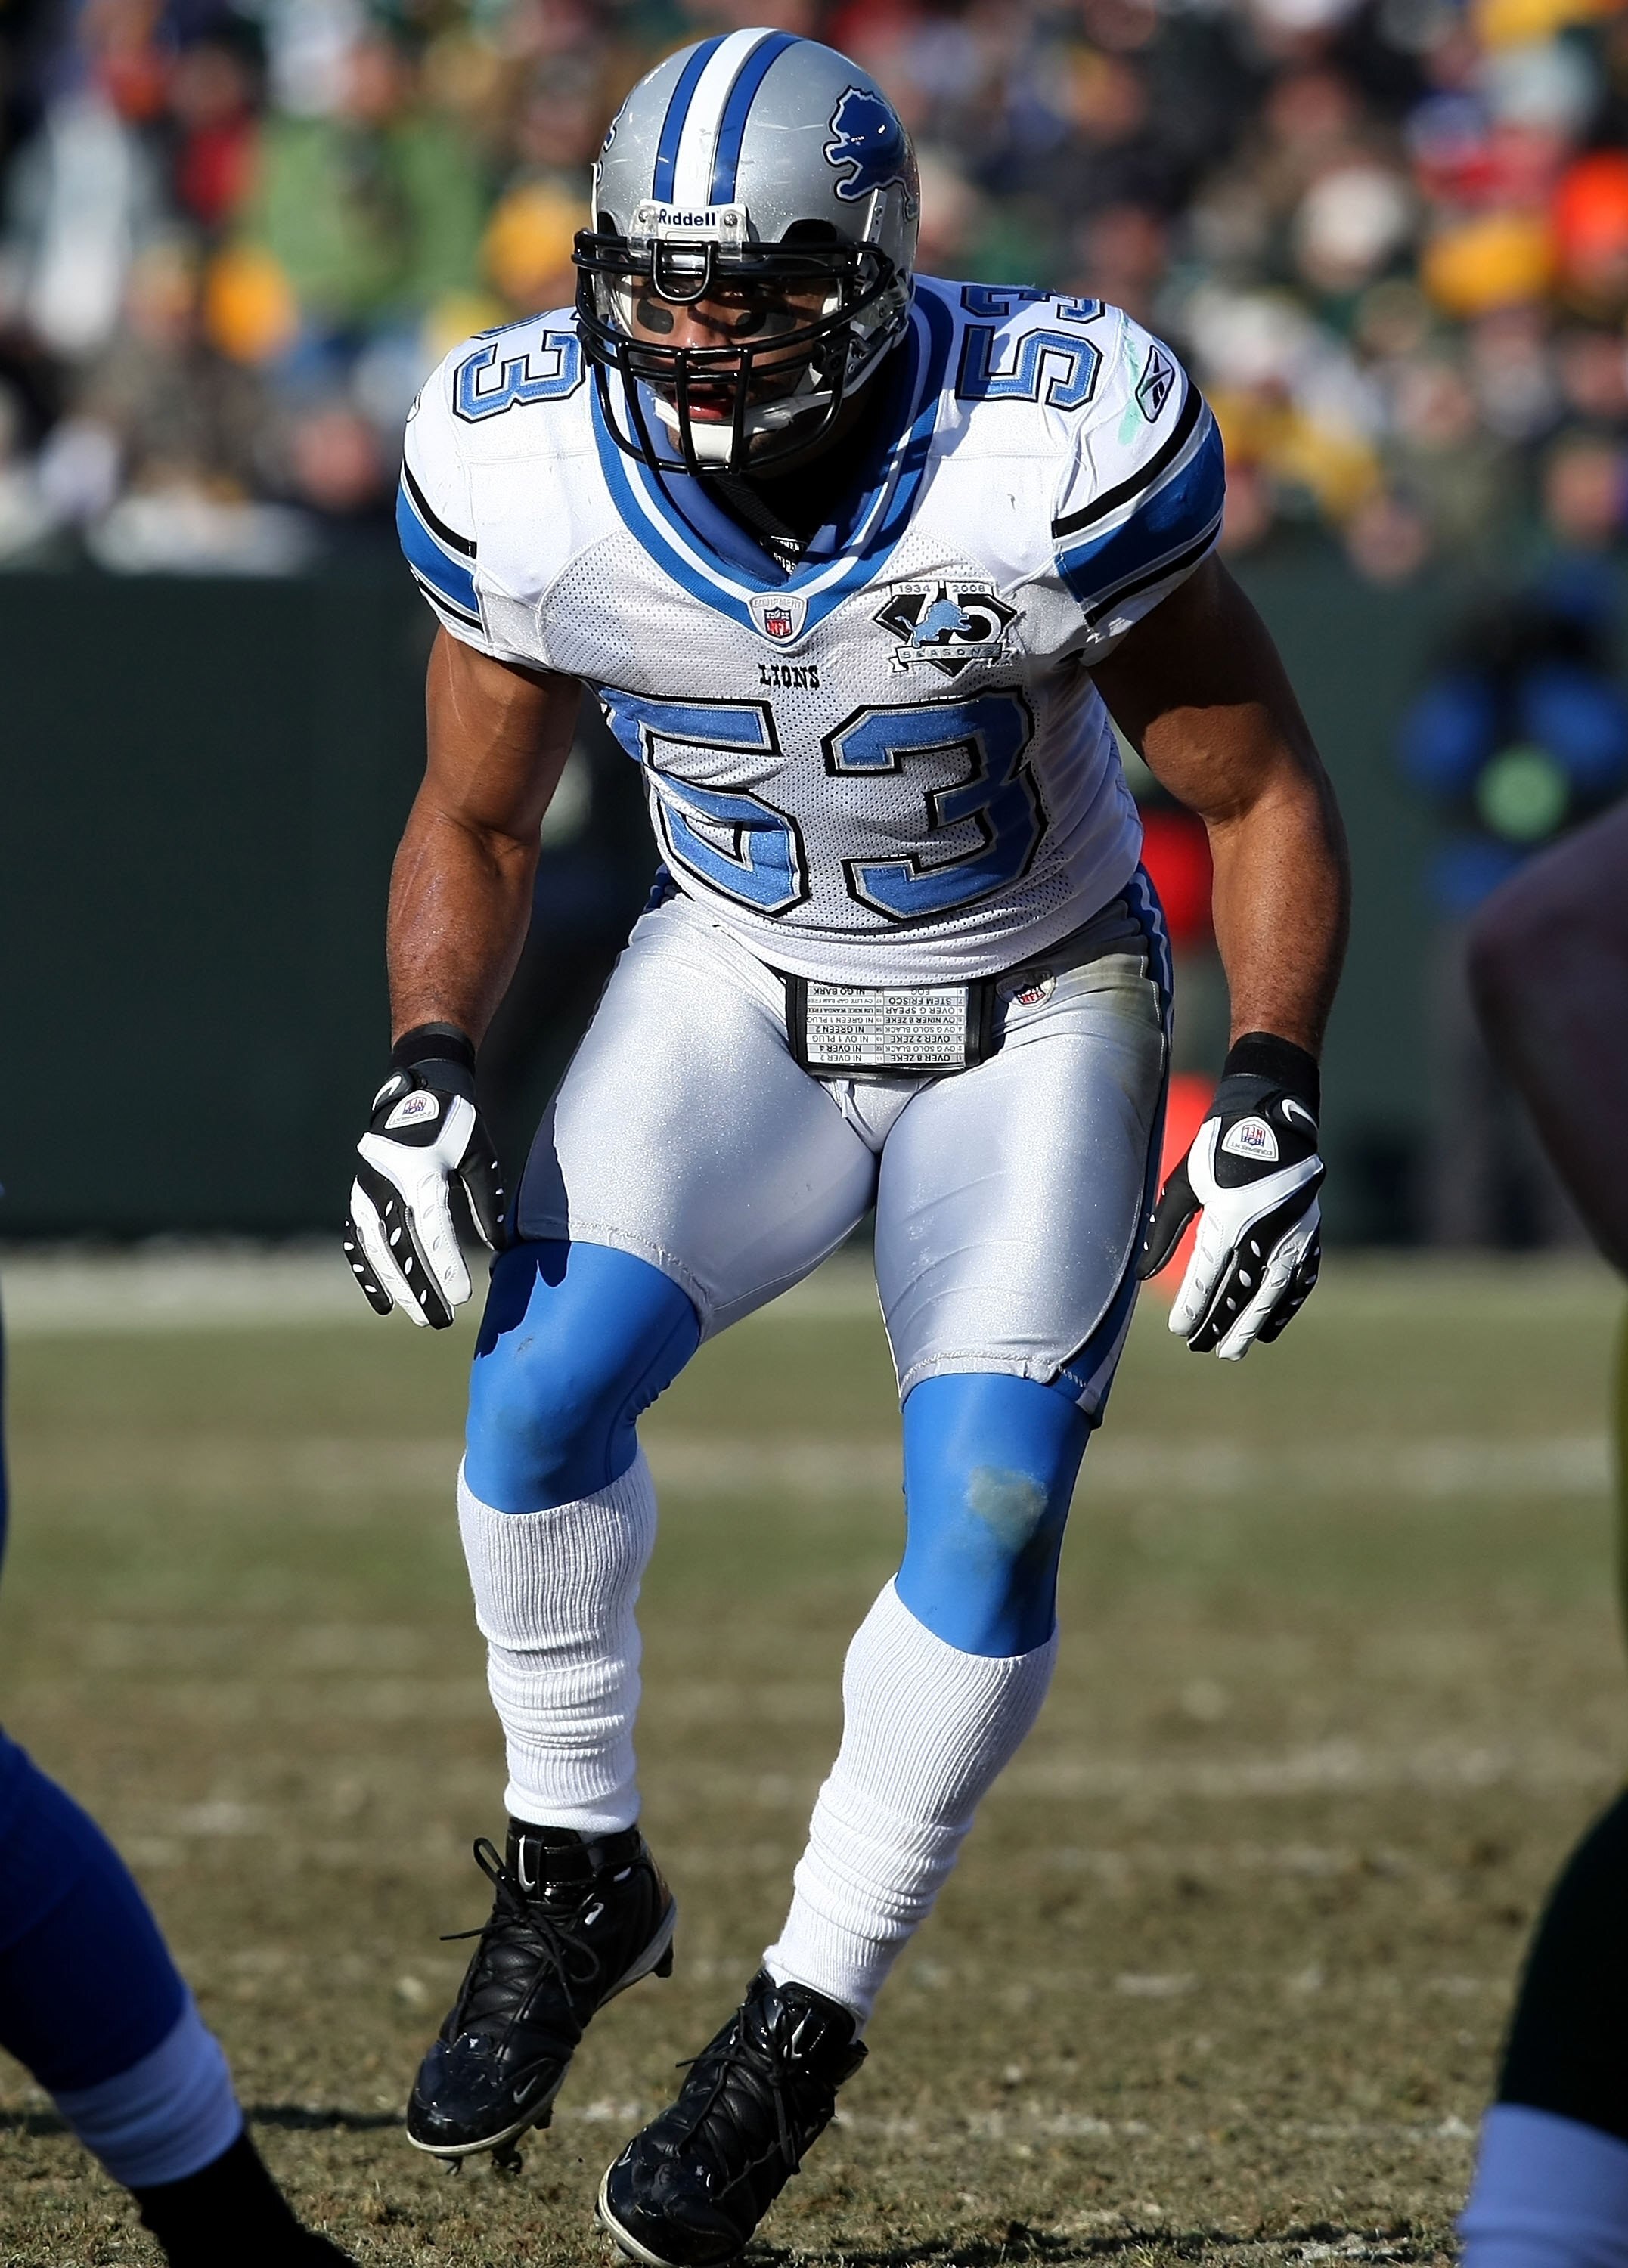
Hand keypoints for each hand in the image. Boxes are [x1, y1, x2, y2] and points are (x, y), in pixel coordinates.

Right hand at [343, 1025, 506, 1327]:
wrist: (415, 1088)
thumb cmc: (457, 1125)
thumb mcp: (480, 1156)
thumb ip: (488, 1203)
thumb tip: (500, 1250)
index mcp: (420, 1168)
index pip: (432, 1226)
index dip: (445, 1263)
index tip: (463, 1297)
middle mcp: (385, 1181)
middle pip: (400, 1245)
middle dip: (420, 1286)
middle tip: (442, 1321)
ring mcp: (365, 1191)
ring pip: (376, 1249)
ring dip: (396, 1286)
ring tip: (419, 1317)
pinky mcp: (357, 1198)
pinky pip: (357, 1242)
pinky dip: (368, 1273)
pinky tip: (383, 1303)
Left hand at [1139, 1035, 1322, 1359]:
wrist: (1273, 1118)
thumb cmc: (1218, 1147)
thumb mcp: (1185, 1183)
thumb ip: (1165, 1229)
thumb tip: (1142, 1272)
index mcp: (1232, 1215)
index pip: (1208, 1274)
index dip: (1193, 1306)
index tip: (1179, 1330)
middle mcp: (1267, 1229)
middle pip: (1242, 1291)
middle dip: (1221, 1324)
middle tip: (1201, 1349)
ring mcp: (1295, 1234)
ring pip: (1273, 1291)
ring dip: (1253, 1324)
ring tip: (1233, 1350)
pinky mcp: (1311, 1234)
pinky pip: (1301, 1279)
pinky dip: (1286, 1306)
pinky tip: (1271, 1327)